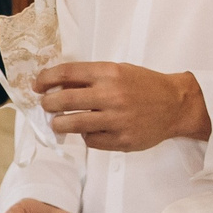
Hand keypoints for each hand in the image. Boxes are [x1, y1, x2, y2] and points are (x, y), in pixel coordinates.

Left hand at [33, 62, 208, 152]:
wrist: (176, 104)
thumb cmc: (143, 85)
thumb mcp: (118, 71)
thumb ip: (90, 78)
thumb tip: (56, 85)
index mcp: (109, 72)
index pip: (66, 73)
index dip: (46, 79)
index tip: (37, 85)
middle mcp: (111, 95)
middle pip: (64, 100)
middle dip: (48, 104)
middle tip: (46, 106)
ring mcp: (116, 120)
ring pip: (72, 124)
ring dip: (59, 124)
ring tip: (58, 122)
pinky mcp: (122, 140)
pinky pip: (91, 141)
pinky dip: (86, 136)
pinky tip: (90, 131)